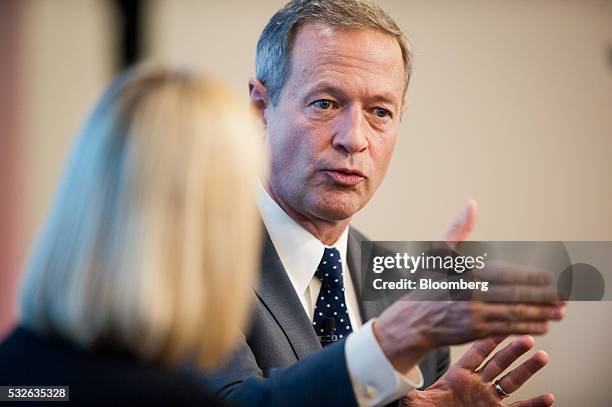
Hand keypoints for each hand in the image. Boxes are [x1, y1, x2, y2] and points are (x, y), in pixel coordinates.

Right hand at [372, 200, 564, 371]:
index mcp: (465, 273)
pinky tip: (542, 326)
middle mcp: (471, 295)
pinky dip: (526, 328)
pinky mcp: (474, 332)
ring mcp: (473, 315)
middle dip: (543, 297)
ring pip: (515, 314)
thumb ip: (458, 229)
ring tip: (560, 312)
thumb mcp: (438, 253)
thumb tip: (472, 204)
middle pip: (515, 295)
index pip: (506, 274)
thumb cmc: (426, 284)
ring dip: (541, 314)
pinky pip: (506, 329)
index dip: (531, 277)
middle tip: (565, 296)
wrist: (411, 321)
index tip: (550, 277)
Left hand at [401, 336, 553, 405]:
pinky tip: (548, 397)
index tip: (497, 324)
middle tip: (526, 336)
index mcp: (459, 377)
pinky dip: (535, 404)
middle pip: (498, 363)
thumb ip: (414, 395)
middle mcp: (477, 385)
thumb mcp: (421, 404)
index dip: (487, 340)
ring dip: (527, 370)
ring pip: (512, 381)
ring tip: (542, 356)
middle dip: (513, 350)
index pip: (475, 354)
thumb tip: (399, 386)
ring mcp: (489, 399)